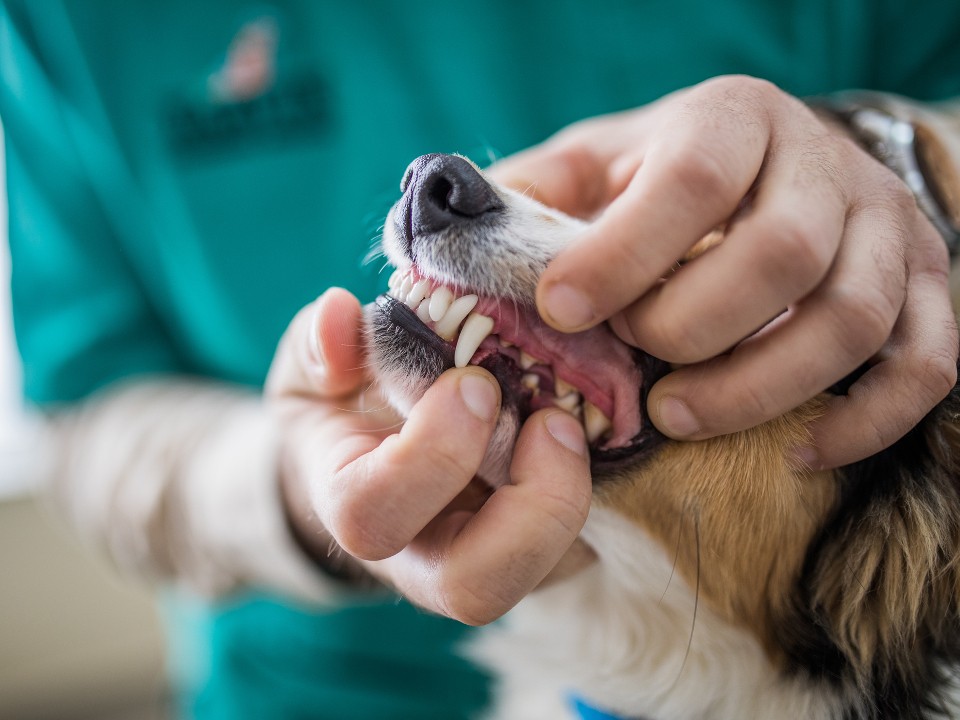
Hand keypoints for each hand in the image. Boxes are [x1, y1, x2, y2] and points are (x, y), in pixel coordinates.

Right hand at [265, 288, 592, 623]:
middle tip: (551, 420)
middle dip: (527, 506)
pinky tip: (598, 429)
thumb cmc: (345, 407)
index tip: (474, 382)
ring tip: (573, 423)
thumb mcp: (316, 368)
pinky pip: (582, 549)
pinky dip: (603, 493)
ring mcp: (484, 562)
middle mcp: (421, 557)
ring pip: (541, 578)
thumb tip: (339, 314)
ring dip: (572, 500)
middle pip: (473, 589)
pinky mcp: (539, 553)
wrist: (374, 455)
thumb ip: (319, 344)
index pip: (374, 515)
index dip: (430, 455)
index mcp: (356, 506)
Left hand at [491, 75, 957, 468]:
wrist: (770, 168)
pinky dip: (865, 421)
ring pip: (855, 318)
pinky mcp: (926, 290)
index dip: (625, 252)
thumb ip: (528, 198)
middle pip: (781, 254)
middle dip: (694, 327)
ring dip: (762, 386)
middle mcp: (823, 165)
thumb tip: (448, 245)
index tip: (562, 309)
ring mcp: (888, 229)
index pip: (692, 179)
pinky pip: (926, 365)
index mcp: (732, 121)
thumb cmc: (660, 180)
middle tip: (635, 367)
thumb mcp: (590, 167)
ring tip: (681, 417)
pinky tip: (795, 453)